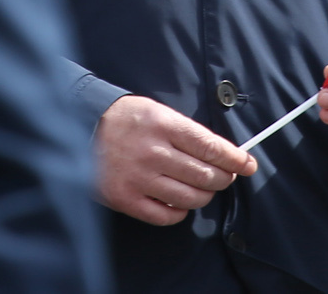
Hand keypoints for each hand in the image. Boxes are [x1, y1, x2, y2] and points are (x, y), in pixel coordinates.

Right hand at [93, 95, 256, 224]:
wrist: (79, 128)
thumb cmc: (124, 119)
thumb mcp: (156, 111)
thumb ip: (186, 131)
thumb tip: (220, 152)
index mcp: (163, 124)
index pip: (210, 147)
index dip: (235, 158)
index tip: (248, 164)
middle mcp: (153, 152)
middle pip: (205, 175)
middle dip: (224, 178)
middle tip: (226, 176)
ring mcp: (139, 178)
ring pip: (190, 198)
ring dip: (204, 196)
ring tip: (203, 189)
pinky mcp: (126, 199)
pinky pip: (166, 216)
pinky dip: (180, 212)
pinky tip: (179, 201)